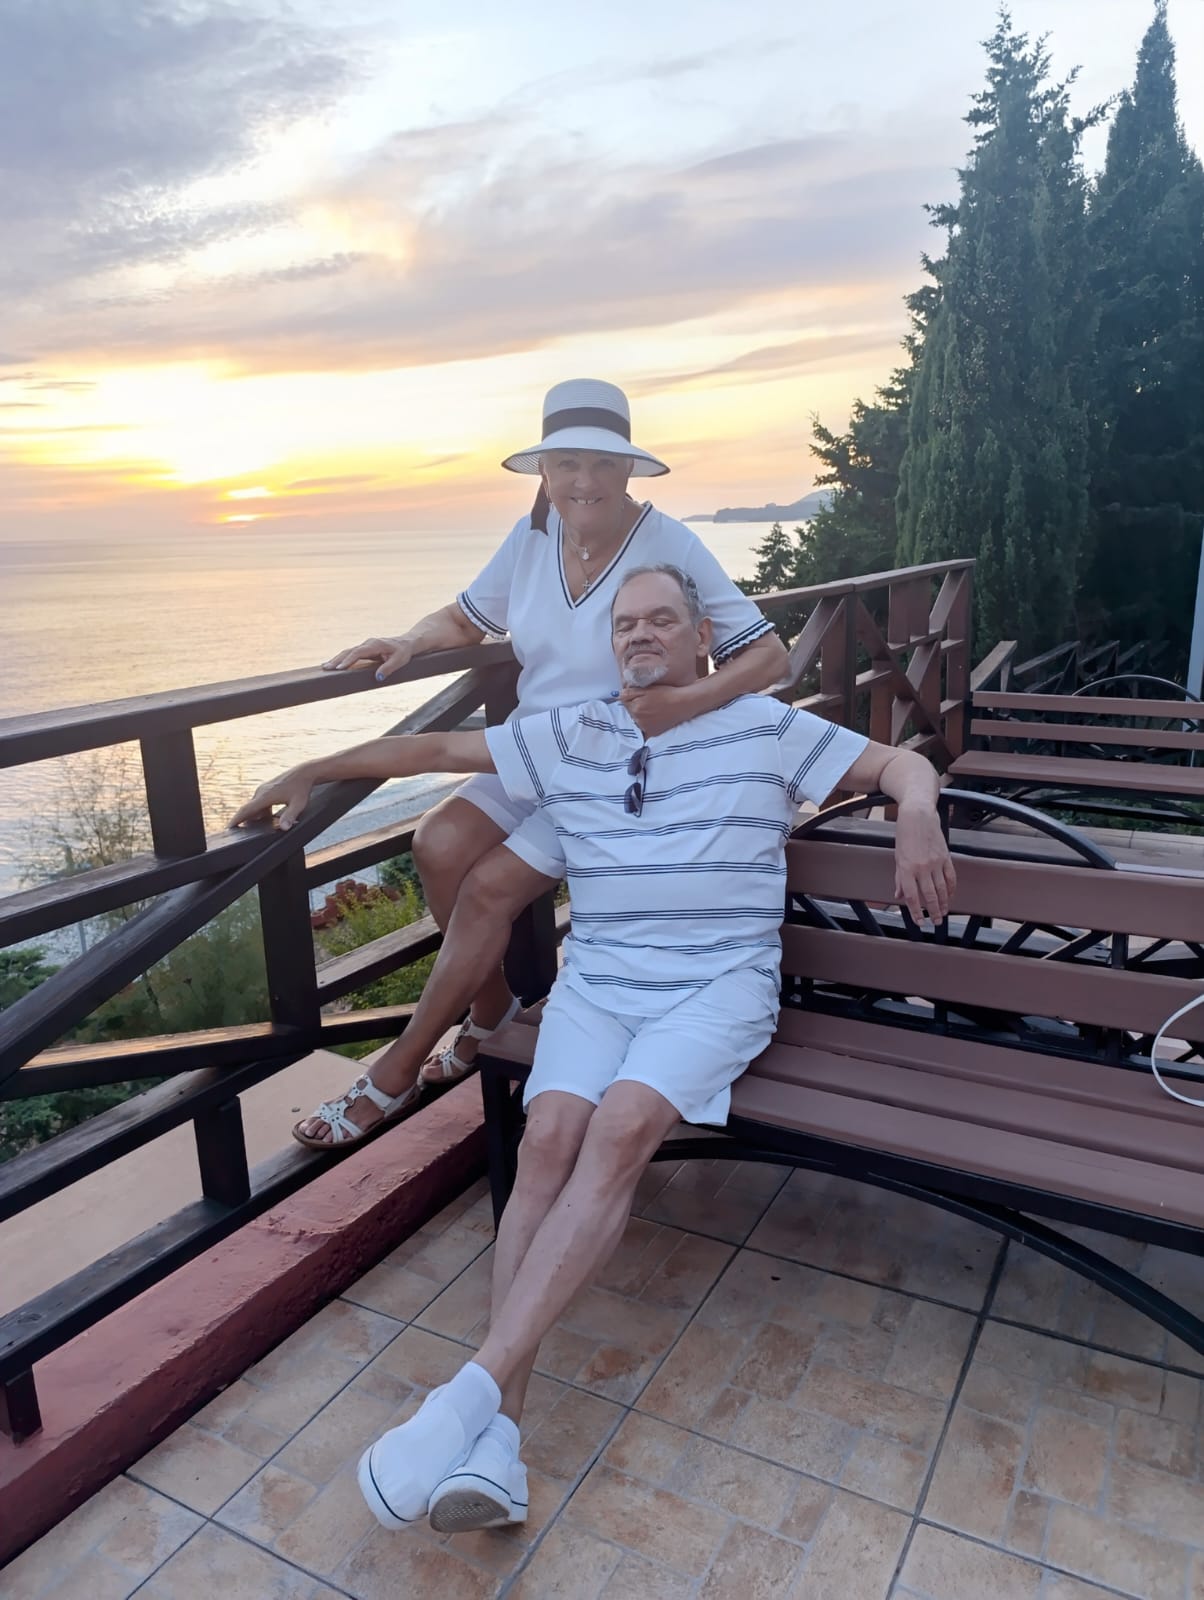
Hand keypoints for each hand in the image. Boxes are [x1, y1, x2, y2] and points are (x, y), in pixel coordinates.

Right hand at [230, 767, 314, 831]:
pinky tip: (265, 818)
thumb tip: (284, 828)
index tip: (229, 827)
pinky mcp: (267, 788)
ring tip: (251, 827)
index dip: (237, 819)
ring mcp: (264, 789)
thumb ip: (290, 816)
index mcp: (265, 796)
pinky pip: (260, 802)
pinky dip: (260, 811)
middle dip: (242, 819)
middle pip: (248, 809)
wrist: (304, 772)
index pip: (247, 810)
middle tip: (236, 830)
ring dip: (253, 816)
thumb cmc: (302, 788)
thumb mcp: (298, 804)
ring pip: (254, 805)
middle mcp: (261, 792)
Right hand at [322, 636, 414, 679]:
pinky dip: (341, 658)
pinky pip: (351, 653)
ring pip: (348, 651)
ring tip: (325, 667)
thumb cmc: (403, 653)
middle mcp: (368, 643)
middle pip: (349, 651)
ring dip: (337, 659)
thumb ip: (388, 669)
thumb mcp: (399, 661)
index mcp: (375, 645)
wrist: (406, 643)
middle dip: (337, 660)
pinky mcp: (364, 649)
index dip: (348, 660)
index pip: (358, 652)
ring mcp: (365, 645)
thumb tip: (378, 678)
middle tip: (326, 668)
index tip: (339, 668)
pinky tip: (333, 664)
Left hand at [619, 682, 696, 737]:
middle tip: (649, 701)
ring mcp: (645, 728)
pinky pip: (643, 728)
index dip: (632, 696)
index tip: (641, 695)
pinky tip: (654, 718)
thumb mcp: (647, 688)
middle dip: (635, 706)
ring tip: (653, 709)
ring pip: (636, 719)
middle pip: (630, 711)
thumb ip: (630, 692)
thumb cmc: (666, 693)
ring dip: (641, 715)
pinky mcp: (652, 733)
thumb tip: (619, 695)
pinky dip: (646, 724)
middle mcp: (638, 720)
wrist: (683, 703)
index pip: (624, 701)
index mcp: (635, 708)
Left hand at [893, 803, 956, 925]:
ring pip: (942, 889)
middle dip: (933, 911)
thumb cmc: (905, 834)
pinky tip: (950, 896)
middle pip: (929, 896)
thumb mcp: (897, 857)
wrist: (918, 814)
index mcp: (907, 868)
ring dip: (944, 904)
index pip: (911, 896)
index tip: (919, 921)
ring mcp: (936, 862)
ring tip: (944, 912)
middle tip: (936, 922)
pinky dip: (951, 889)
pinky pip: (951, 877)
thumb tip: (899, 895)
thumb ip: (899, 878)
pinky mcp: (946, 857)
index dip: (916, 912)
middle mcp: (922, 867)